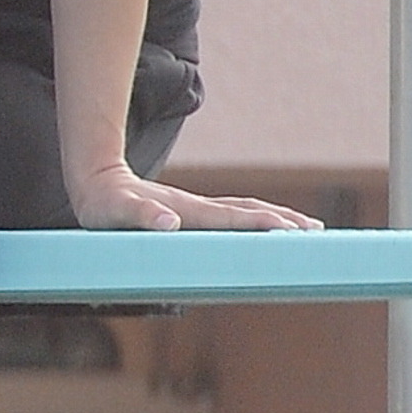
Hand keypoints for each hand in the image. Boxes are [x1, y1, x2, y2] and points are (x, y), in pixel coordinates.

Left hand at [68, 164, 322, 233]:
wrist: (94, 180)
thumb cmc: (104, 202)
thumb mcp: (117, 211)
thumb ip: (141, 216)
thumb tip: (170, 222)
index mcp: (188, 210)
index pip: (234, 217)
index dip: (263, 223)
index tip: (295, 232)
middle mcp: (196, 207)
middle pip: (248, 210)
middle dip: (284, 220)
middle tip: (317, 232)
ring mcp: (194, 208)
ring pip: (243, 210)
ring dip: (275, 217)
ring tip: (304, 228)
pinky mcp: (188, 213)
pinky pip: (230, 215)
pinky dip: (254, 219)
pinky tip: (261, 228)